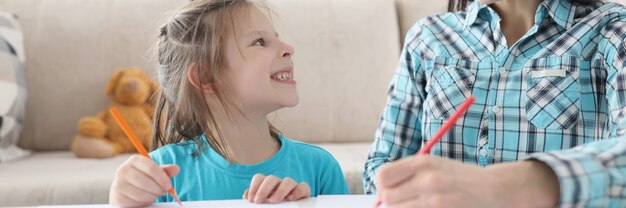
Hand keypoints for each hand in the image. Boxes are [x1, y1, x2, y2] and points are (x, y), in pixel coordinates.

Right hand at [109, 155, 179, 206]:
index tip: (169, 186)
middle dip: (158, 189)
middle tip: (163, 192)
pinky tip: (144, 199)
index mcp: (135, 160)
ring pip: (141, 193)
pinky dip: (143, 202)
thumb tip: (177, 168)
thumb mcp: (154, 174)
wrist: (126, 192)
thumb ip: (165, 171)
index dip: (162, 178)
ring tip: (153, 194)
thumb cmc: (143, 180)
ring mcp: (118, 183)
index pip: (151, 167)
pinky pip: (135, 202)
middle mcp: (123, 169)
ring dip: (152, 196)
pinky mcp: (117, 196)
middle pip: (146, 181)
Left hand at [243, 174, 310, 203]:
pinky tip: (291, 198)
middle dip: (263, 189)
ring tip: (273, 201)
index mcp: (268, 186)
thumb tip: (246, 196)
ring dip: (280, 190)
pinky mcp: (304, 192)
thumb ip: (256, 201)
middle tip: (258, 201)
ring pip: (288, 181)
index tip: (250, 199)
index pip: (259, 178)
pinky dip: (297, 191)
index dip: (254, 186)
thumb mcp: (263, 205)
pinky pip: (303, 187)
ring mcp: (292, 187)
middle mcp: (279, 184)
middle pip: (271, 179)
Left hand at [376, 155, 558, 207]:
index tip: (389, 191)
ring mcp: (436, 200)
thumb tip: (381, 191)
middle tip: (406, 202)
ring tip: (421, 205)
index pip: (382, 176)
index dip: (382, 186)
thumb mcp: (434, 165)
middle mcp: (427, 179)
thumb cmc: (459, 178)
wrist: (494, 188)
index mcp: (423, 162)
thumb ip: (408, 174)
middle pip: (387, 198)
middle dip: (393, 202)